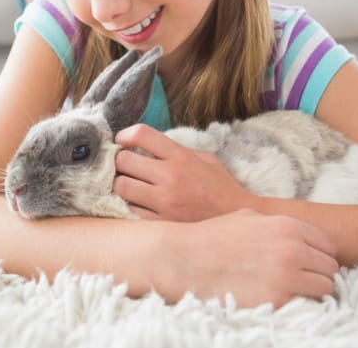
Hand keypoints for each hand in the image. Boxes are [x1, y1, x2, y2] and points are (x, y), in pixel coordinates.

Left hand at [113, 123, 257, 220]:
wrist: (237, 218)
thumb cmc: (220, 187)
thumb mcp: (204, 159)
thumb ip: (176, 150)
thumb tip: (147, 146)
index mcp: (181, 157)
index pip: (142, 135)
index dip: (124, 135)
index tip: (121, 140)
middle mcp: (171, 176)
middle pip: (124, 160)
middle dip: (119, 161)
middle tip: (124, 165)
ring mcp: (165, 202)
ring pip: (122, 187)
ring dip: (120, 184)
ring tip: (127, 185)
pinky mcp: (162, 223)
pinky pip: (130, 211)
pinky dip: (129, 206)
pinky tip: (137, 204)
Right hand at [155, 209, 339, 308]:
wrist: (186, 260)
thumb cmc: (213, 237)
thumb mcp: (248, 217)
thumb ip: (277, 224)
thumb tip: (296, 234)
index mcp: (287, 226)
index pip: (327, 244)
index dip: (320, 255)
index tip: (311, 263)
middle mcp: (292, 249)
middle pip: (330, 267)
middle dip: (319, 273)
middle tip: (303, 280)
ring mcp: (287, 276)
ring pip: (326, 288)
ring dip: (314, 291)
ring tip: (296, 292)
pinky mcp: (277, 301)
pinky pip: (307, 305)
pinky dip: (300, 305)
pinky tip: (283, 300)